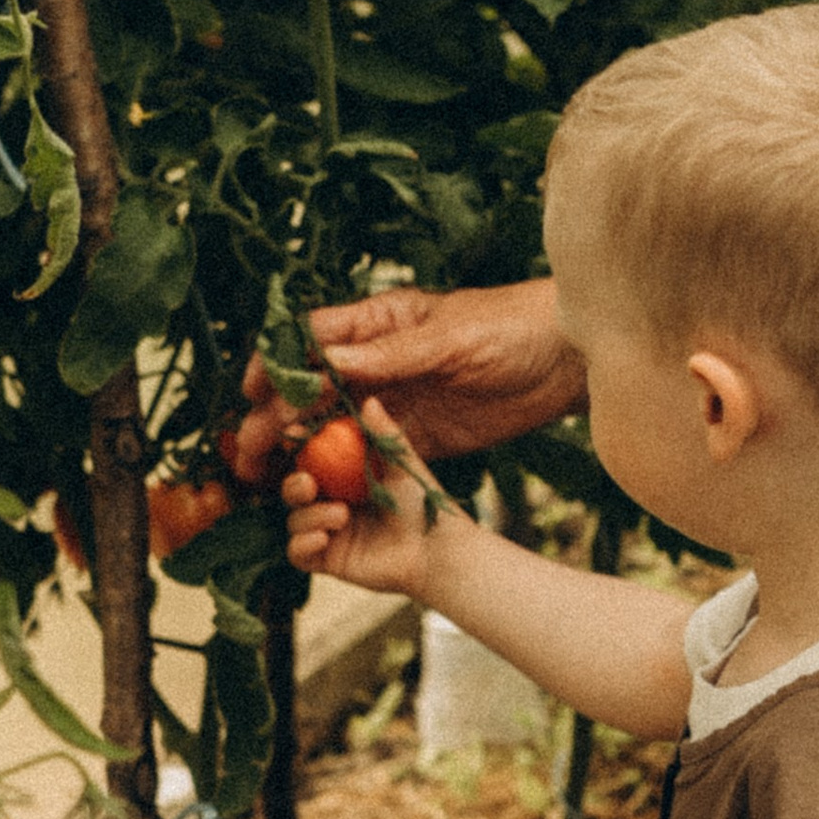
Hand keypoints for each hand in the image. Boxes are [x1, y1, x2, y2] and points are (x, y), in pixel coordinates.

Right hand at [233, 282, 585, 479]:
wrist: (568, 361)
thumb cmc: (513, 328)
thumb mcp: (452, 338)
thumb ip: (392, 355)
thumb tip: (327, 363)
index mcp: (378, 324)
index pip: (309, 342)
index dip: (276, 368)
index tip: (251, 397)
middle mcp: (376, 363)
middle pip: (310, 391)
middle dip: (276, 419)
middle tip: (250, 453)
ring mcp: (394, 402)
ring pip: (331, 427)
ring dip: (300, 452)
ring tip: (270, 480)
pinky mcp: (415, 438)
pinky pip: (367, 457)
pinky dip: (339, 474)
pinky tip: (318, 494)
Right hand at [283, 399, 431, 592]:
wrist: (435, 550)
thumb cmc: (423, 504)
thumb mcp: (402, 465)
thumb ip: (384, 435)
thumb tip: (369, 401)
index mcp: (346, 477)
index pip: (312, 461)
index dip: (298, 448)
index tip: (294, 436)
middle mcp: (334, 502)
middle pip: (294, 491)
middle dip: (293, 485)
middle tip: (308, 483)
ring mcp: (330, 532)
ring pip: (294, 521)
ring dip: (308, 516)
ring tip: (341, 515)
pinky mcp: (330, 560)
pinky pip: (297, 553)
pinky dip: (302, 543)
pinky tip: (324, 538)